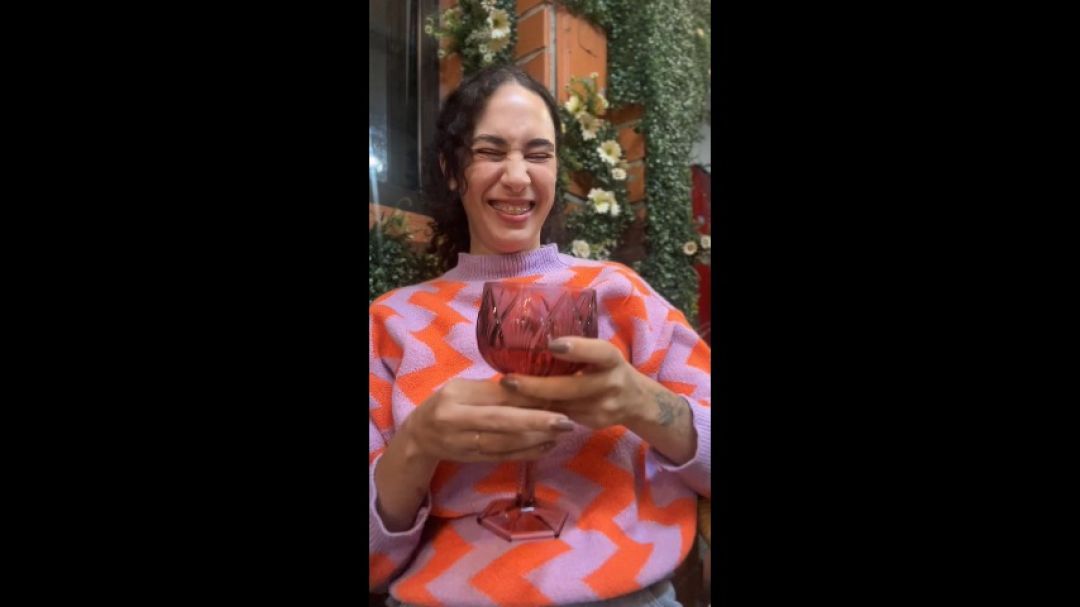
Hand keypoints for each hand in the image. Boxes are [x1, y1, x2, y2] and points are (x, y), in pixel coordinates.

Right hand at [402, 378, 576, 463]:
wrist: (419, 437)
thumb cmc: (446, 404)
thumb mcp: (463, 389)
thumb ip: (494, 389)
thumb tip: (536, 386)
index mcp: (456, 396)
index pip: (496, 395)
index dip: (527, 396)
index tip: (556, 393)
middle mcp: (456, 420)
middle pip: (501, 422)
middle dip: (536, 421)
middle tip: (565, 420)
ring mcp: (463, 444)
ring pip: (505, 443)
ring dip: (536, 439)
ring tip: (561, 432)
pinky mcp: (471, 459)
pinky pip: (503, 457)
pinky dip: (527, 453)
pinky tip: (547, 446)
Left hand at [500, 337, 655, 429]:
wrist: (636, 401)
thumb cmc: (607, 368)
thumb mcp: (600, 354)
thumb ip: (576, 348)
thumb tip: (530, 331)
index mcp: (612, 359)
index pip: (599, 352)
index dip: (577, 348)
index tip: (551, 344)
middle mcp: (612, 383)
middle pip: (571, 387)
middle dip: (536, 386)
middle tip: (508, 381)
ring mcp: (604, 407)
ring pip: (562, 406)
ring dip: (532, 402)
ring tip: (506, 396)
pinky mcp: (594, 423)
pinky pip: (562, 417)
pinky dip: (541, 412)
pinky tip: (521, 409)